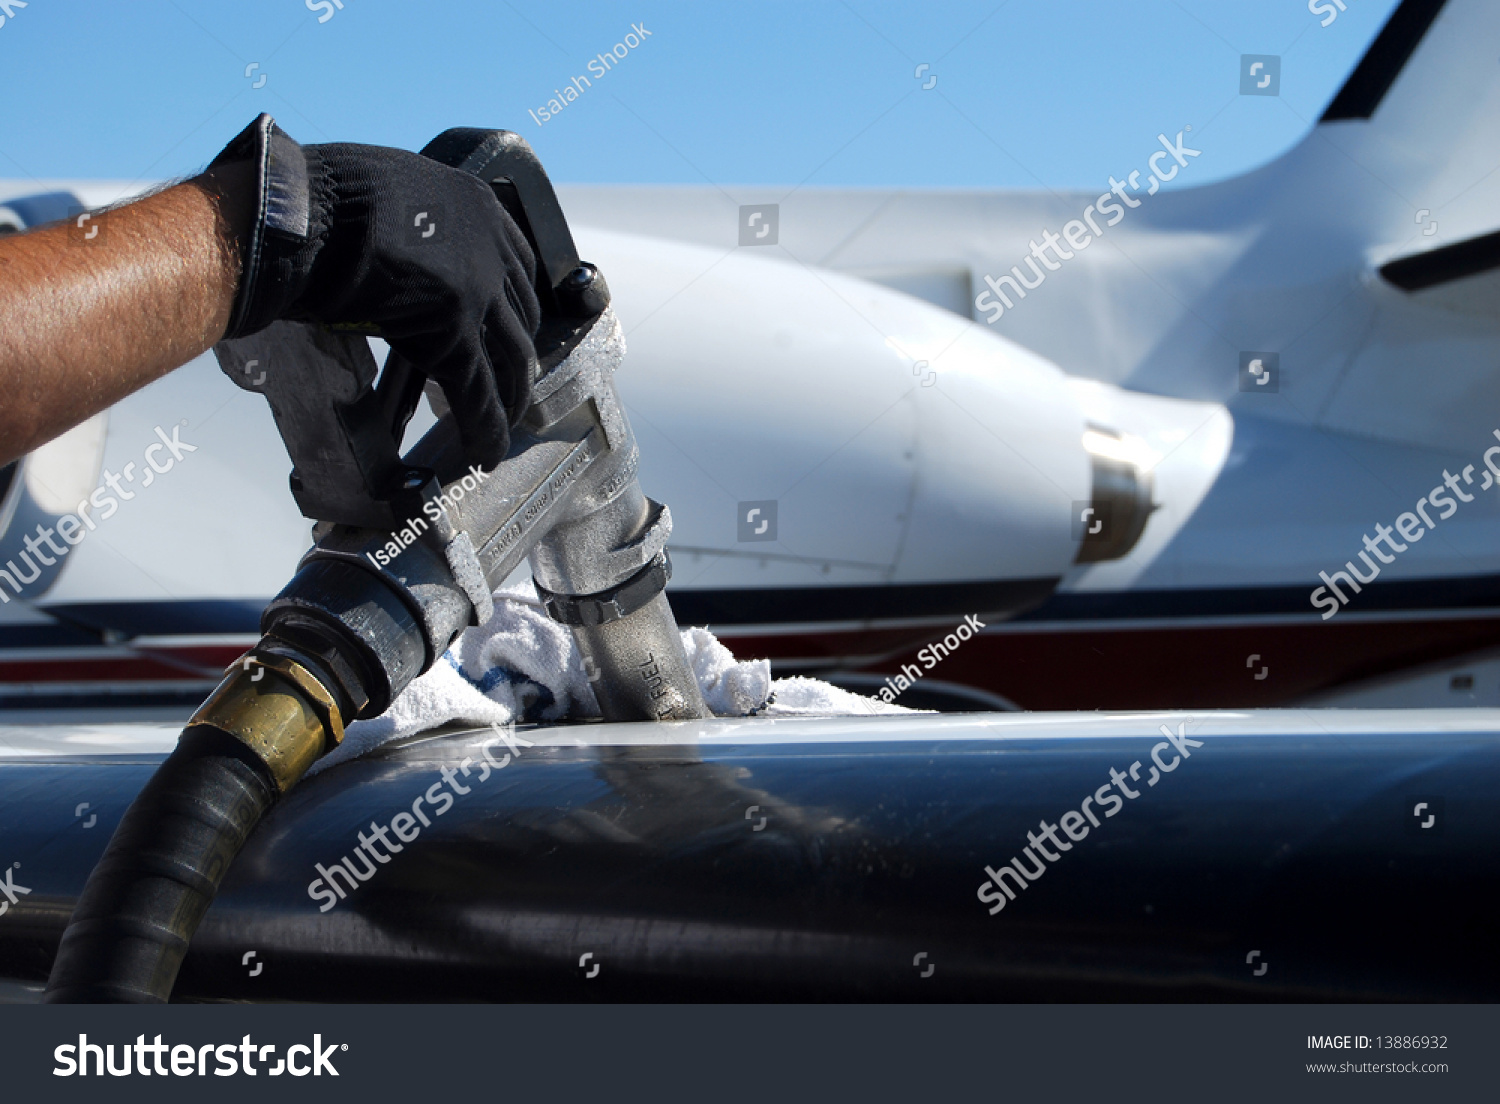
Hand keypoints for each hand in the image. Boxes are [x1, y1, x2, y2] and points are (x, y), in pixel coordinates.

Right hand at [210, 116, 540, 469]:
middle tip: (510, 385)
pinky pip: (478, 391)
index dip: (513, 310)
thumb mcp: (389, 196)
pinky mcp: (454, 332)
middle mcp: (488, 248)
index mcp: (476, 208)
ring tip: (502, 423)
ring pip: (509, 358)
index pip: (516, 270)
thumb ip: (414, 227)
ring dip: (508, 397)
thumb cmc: (320, 201)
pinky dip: (486, 427)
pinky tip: (483, 452)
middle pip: (520, 317)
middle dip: (517, 357)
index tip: (508, 331)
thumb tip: (398, 250)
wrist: (300, 214)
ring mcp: (476, 291)